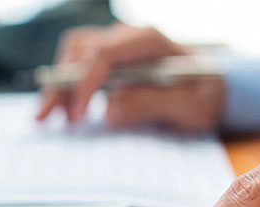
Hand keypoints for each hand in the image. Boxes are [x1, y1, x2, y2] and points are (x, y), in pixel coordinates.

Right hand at [36, 23, 224, 131]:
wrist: (212, 88)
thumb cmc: (204, 96)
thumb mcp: (189, 106)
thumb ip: (152, 105)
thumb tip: (110, 110)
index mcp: (149, 41)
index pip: (103, 54)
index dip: (84, 83)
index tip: (77, 114)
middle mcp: (129, 36)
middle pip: (80, 51)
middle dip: (60, 85)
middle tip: (46, 117)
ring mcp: (119, 44)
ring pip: (74, 53)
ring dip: (59, 83)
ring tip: (52, 116)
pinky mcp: (112, 57)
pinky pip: (80, 61)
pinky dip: (67, 82)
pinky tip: (63, 105)